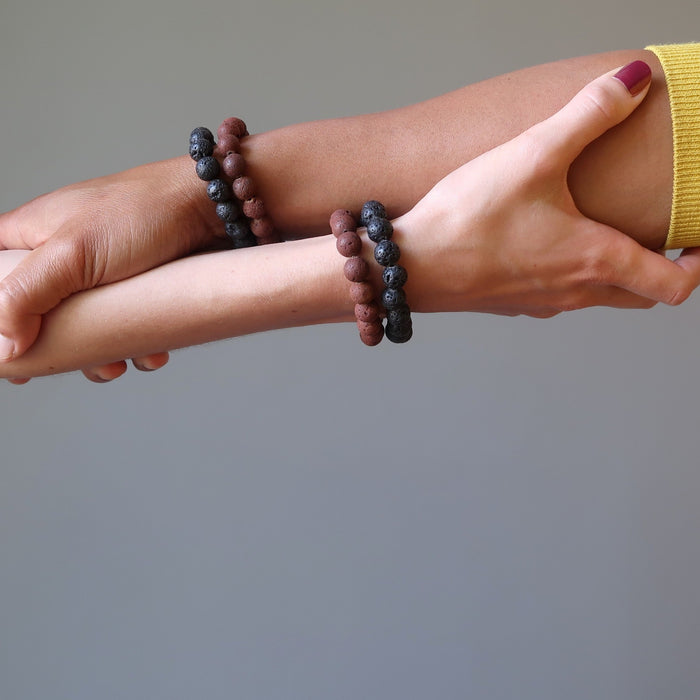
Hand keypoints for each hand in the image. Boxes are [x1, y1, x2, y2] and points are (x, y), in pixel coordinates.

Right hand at [0, 156, 220, 367]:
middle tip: (73, 363)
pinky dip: (136, 344)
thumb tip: (2, 348)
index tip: (5, 351)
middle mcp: (64, 252)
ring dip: (101, 352)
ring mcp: (104, 270)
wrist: (214, 207)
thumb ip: (27, 296)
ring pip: (87, 325)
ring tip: (118, 364)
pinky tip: (152, 354)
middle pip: (39, 310)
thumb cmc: (142, 214)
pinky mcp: (139, 284)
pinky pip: (128, 324)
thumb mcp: (73, 253)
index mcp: (32, 234)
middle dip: (57, 346)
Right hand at [395, 63, 699, 316]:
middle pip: (640, 297)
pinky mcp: (512, 304)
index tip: (697, 243)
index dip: (699, 267)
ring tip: (596, 229)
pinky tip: (540, 241)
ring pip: (598, 297)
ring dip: (611, 270)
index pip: (674, 286)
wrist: (409, 267)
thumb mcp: (533, 155)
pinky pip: (556, 295)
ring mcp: (541, 304)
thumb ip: (590, 114)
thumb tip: (635, 81)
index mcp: (594, 261)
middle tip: (657, 237)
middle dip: (659, 269)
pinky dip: (568, 274)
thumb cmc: (468, 221)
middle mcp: (574, 292)